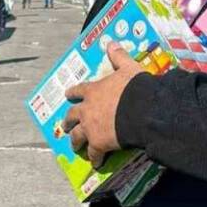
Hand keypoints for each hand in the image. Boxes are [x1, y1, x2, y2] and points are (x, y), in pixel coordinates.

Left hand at [64, 45, 143, 166]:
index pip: (79, 91)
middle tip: (65, 125)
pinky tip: (96, 164)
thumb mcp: (128, 68)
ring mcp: (90, 128)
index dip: (72, 93)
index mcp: (94, 91)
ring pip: (77, 137)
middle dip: (68, 121)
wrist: (141, 110)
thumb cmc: (135, 88)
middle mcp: (87, 110)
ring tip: (75, 146)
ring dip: (76, 141)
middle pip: (72, 116)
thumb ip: (119, 57)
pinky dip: (95, 158)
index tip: (67, 95)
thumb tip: (111, 42)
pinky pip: (94, 154)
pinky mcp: (98, 144)